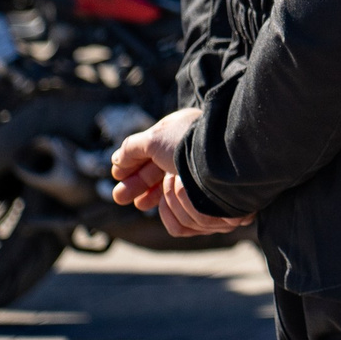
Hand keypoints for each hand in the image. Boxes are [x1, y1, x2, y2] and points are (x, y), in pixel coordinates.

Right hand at [110, 108, 250, 238]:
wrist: (223, 158)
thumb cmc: (189, 143)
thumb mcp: (155, 138)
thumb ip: (133, 148)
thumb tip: (116, 160)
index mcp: (182, 133)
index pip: (152, 151)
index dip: (133, 165)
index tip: (117, 177)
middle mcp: (192, 151)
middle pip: (159, 171)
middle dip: (138, 184)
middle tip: (120, 197)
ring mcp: (202, 170)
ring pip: (172, 187)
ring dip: (152, 195)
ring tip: (139, 204)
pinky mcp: (211, 191)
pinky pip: (187, 201)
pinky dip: (172, 204)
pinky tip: (163, 205)